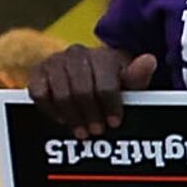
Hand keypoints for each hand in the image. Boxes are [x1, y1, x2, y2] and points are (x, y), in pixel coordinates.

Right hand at [23, 45, 153, 136]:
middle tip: (96, 132)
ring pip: (60, 93)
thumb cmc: (113, 83)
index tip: (114, 123)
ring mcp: (54, 61)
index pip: (106, 84)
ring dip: (71, 116)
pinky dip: (49, 109)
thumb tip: (149, 60)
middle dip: (90, 114)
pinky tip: (62, 119)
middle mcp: (77, 53)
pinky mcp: (37, 72)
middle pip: (81, 91)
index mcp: (103, 56)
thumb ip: (138, 77)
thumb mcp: (129, 84)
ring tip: (81, 132)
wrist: (89, 75)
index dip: (110, 106)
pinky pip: (38, 93)